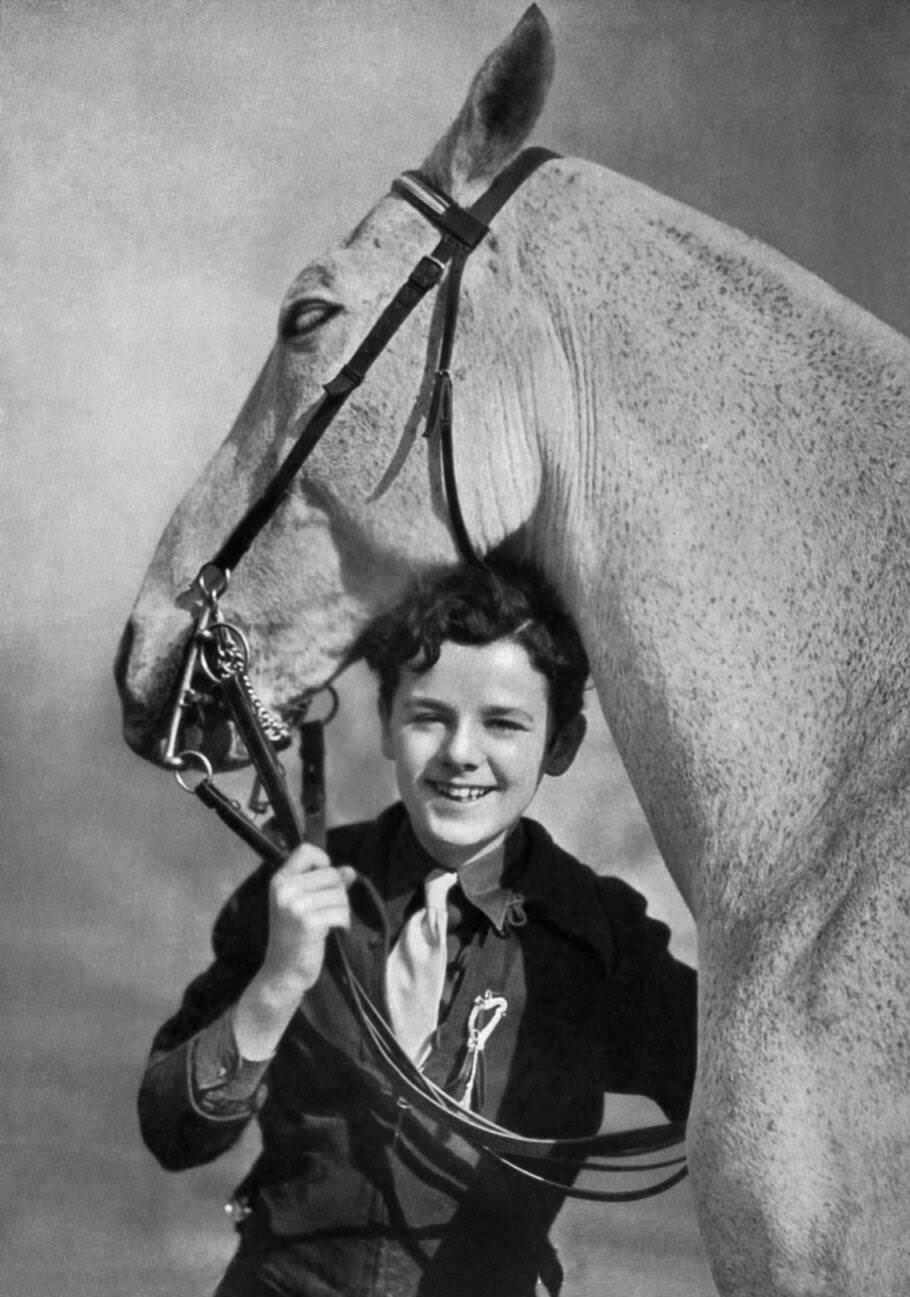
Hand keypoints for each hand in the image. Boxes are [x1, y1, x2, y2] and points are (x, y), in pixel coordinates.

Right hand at [260, 843, 355, 992]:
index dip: (322, 860)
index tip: (324, 879)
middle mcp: (285, 889)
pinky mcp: (309, 922)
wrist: (283, 972)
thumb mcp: (304, 905)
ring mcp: (295, 905)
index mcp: (280, 881)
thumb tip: (349, 870)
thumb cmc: (295, 937)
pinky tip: (330, 932)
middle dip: (337, 892)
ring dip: (341, 909)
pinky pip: (342, 912)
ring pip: (340, 893)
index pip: (306, 850)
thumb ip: (325, 884)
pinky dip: (343, 923)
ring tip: (327, 923)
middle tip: (325, 912)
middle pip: (330, 874)